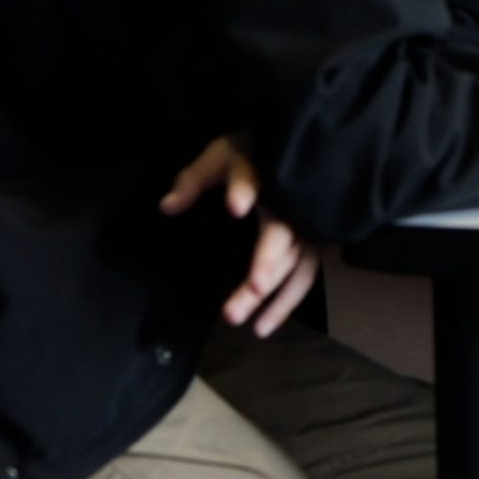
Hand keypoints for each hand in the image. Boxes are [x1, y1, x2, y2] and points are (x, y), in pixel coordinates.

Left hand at [160, 135, 320, 337]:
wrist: (286, 151)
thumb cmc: (246, 156)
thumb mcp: (216, 159)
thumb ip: (192, 181)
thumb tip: (167, 206)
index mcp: (261, 171)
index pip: (251, 179)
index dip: (244, 191)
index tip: (235, 206)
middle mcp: (290, 201)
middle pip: (279, 236)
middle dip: (261, 270)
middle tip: (232, 309)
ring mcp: (304, 225)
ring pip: (294, 264)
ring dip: (271, 298)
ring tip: (240, 321)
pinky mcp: (310, 244)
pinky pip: (304, 277)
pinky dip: (286, 304)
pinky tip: (262, 326)